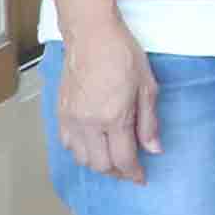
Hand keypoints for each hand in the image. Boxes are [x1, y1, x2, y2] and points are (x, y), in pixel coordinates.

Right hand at [53, 18, 158, 181]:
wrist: (90, 35)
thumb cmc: (121, 54)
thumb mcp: (147, 86)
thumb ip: (149, 122)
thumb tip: (154, 148)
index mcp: (113, 117)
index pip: (123, 159)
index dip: (133, 173)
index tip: (141, 178)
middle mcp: (88, 123)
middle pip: (100, 164)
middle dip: (116, 172)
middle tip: (130, 169)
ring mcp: (70, 119)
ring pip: (81, 158)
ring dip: (98, 164)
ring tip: (113, 159)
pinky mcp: (60, 113)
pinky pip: (67, 144)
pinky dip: (81, 151)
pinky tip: (93, 145)